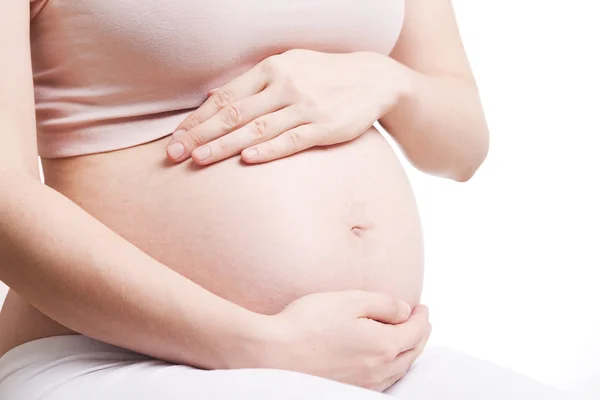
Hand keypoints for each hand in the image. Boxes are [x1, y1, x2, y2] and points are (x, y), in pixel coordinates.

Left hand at [166, 49, 408, 164]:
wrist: (374, 79)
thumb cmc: (324, 75)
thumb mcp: (289, 67)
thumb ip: (253, 84)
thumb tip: (214, 97)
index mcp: (271, 69)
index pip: (225, 97)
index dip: (197, 118)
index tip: (175, 137)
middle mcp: (284, 85)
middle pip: (234, 114)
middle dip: (200, 134)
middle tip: (174, 153)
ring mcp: (305, 106)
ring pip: (257, 129)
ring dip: (225, 145)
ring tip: (199, 159)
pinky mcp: (325, 126)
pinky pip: (292, 140)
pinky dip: (269, 150)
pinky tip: (248, 160)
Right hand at [253, 290, 430, 390]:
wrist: (272, 353)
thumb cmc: (307, 323)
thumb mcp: (349, 301)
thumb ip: (383, 304)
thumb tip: (405, 311)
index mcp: (382, 345)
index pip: (415, 332)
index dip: (422, 317)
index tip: (421, 306)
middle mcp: (378, 370)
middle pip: (412, 353)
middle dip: (420, 334)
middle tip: (420, 320)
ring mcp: (363, 384)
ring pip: (399, 370)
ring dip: (408, 352)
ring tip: (408, 338)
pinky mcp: (348, 390)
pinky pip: (383, 381)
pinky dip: (393, 366)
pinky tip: (385, 360)